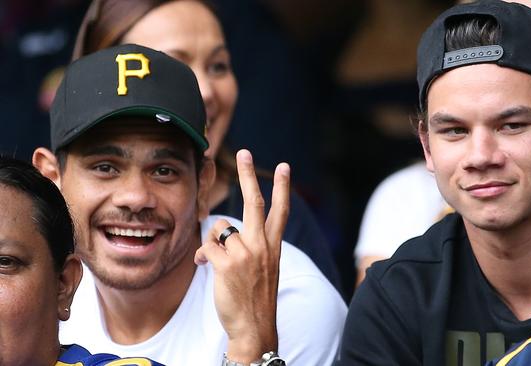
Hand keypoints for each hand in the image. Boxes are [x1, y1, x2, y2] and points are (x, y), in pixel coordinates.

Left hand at [195, 149, 289, 362]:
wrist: (254, 327)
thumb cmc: (255, 298)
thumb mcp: (262, 268)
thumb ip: (245, 246)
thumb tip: (218, 234)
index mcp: (273, 246)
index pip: (280, 210)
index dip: (283, 187)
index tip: (285, 166)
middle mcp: (263, 245)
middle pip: (254, 202)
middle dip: (247, 174)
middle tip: (244, 152)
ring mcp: (247, 254)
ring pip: (221, 228)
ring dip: (213, 241)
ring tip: (216, 260)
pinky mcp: (228, 264)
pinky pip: (208, 246)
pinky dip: (204, 255)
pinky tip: (207, 266)